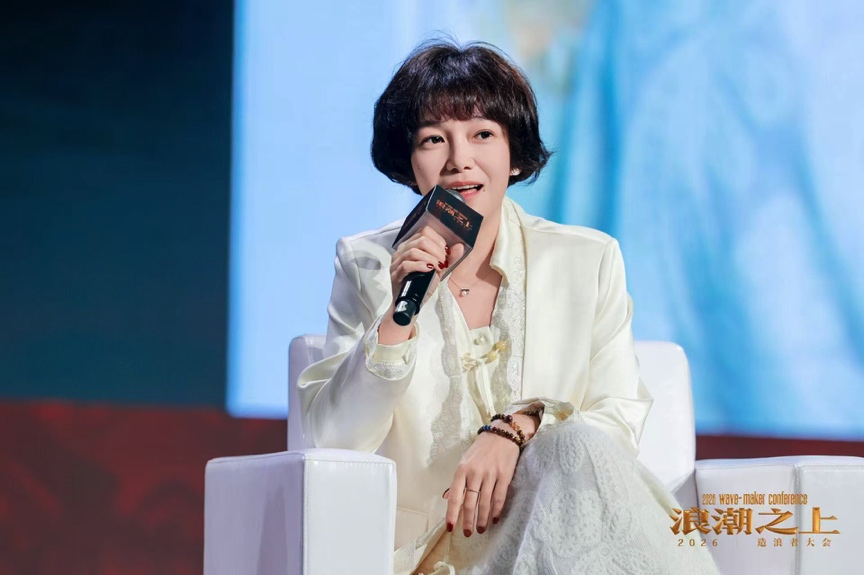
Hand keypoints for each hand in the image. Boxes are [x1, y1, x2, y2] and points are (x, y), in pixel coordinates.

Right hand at [379, 227, 464, 342]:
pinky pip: (406, 265)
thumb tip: (460, 246)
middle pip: (420, 240)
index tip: (446, 253)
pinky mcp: (395, 274)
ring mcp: (396, 262)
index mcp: (411, 244)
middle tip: (443, 263)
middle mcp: (401, 250)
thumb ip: (450, 258)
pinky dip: (421, 266)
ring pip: (413, 251)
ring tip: (438, 268)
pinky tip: (429, 270)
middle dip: (437, 250)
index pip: (424, 231)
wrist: (412, 303)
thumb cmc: (424, 284)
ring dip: (431, 258)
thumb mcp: (439, 269)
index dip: (438, 240)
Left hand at [444, 427, 519, 536]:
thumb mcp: (465, 461)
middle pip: (470, 502)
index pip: (455, 495)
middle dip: (468, 521)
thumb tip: (449, 499)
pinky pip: (499, 497)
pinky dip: (496, 510)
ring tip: (480, 529)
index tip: (450, 527)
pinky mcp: (504, 476)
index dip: (452, 513)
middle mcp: (475, 473)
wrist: (502, 434)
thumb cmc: (481, 449)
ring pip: (485, 503)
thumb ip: (459, 480)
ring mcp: (491, 475)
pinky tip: (494, 519)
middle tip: (467, 533)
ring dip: (482, 519)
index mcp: (462, 469)